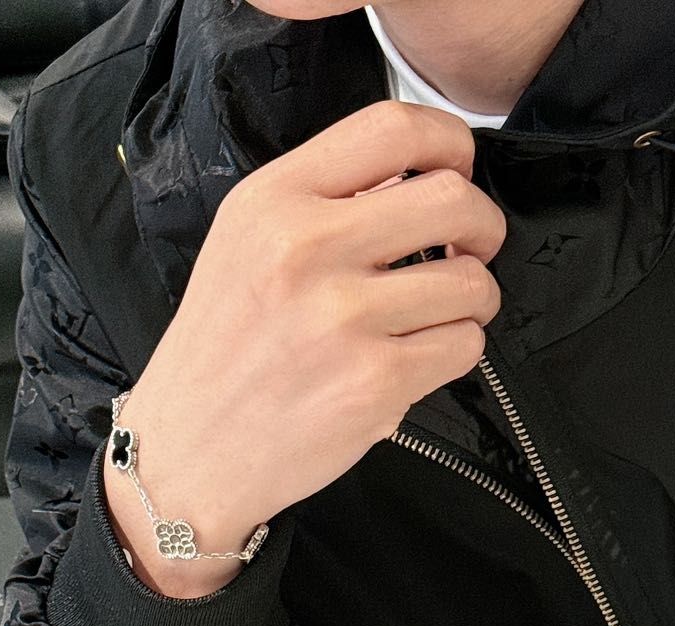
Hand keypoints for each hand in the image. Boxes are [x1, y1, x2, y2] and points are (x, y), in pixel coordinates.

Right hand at [112, 95, 506, 587]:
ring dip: (474, 300)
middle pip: (453, 200)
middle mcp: (309, 248)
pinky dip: (458, 350)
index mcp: (276, 199)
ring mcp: (344, 319)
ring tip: (441, 314)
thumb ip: (324, 199)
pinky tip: (422, 356)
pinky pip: (464, 347)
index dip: (452, 145)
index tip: (458, 171)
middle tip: (471, 251)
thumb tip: (414, 176)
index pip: (394, 127)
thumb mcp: (248, 241)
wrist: (191, 448)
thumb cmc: (227, 347)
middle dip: (483, 227)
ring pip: (472, 283)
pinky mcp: (375, 383)